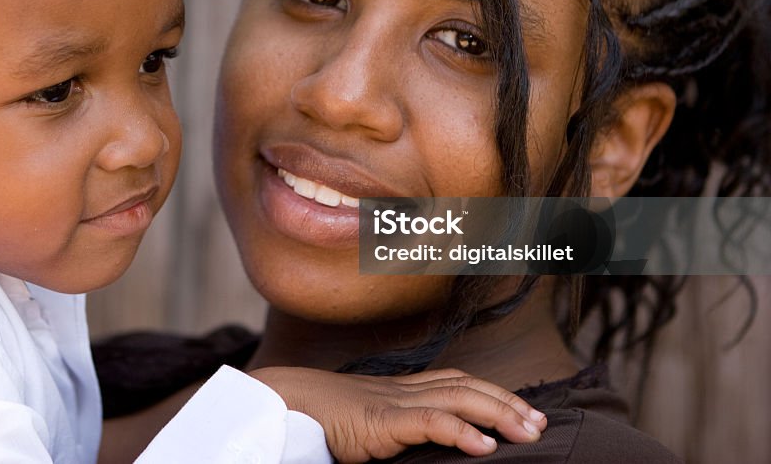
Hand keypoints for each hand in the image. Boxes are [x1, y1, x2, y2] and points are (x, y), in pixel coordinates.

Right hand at [251, 366, 546, 462]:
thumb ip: (401, 424)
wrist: (287, 402)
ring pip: (459, 398)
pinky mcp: (383, 421)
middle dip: (508, 402)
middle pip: (468, 386)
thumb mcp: (371, 418)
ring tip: (528, 431)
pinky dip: (461, 431)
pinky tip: (484, 446)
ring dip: (499, 413)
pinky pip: (429, 422)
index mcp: (404, 388)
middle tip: (541, 423)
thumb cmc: (323, 416)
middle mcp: (406, 389)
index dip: (495, 392)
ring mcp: (395, 402)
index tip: (526, 411)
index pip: (460, 381)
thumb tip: (436, 438)